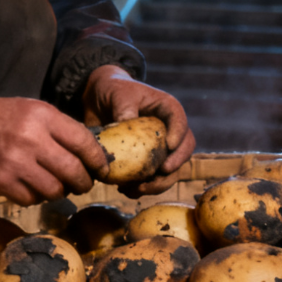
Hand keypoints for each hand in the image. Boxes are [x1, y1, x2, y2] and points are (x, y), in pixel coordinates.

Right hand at [0, 86, 107, 204]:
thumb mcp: (31, 110)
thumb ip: (58, 128)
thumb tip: (90, 153)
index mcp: (42, 116)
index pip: (84, 142)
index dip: (97, 160)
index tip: (102, 169)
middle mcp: (31, 138)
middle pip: (73, 171)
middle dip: (83, 182)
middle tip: (82, 184)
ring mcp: (15, 162)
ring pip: (54, 190)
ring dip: (59, 192)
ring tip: (55, 186)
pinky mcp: (1, 182)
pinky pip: (31, 199)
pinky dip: (35, 197)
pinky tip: (31, 187)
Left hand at [81, 64, 195, 194]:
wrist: (99, 102)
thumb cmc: (113, 91)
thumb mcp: (118, 94)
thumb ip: (125, 108)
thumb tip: (126, 124)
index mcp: (167, 110)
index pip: (180, 121)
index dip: (179, 135)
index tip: (168, 146)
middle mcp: (169, 131)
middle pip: (183, 151)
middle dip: (174, 165)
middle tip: (160, 174)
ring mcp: (159, 149)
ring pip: (170, 171)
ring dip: (158, 184)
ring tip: (138, 188)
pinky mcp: (146, 162)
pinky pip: (151, 180)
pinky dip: (141, 188)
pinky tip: (126, 190)